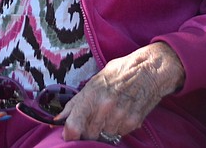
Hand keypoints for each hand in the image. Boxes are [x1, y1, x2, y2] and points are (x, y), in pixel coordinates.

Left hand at [57, 42, 184, 141]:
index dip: (69, 134)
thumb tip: (58, 119)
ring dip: (104, 130)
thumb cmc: (118, 73)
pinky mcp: (133, 122)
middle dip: (88, 131)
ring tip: (109, 114)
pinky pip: (120, 134)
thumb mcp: (93, 83)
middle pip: (89, 135)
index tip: (70, 135)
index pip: (74, 125)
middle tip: (93, 120)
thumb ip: (74, 103)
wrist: (147, 70)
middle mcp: (104, 108)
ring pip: (104, 136)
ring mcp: (119, 116)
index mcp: (90, 96)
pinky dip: (118, 128)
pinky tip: (121, 114)